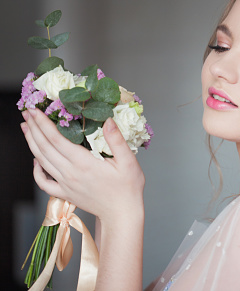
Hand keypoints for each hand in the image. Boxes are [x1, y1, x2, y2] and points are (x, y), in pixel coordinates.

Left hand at [20, 108, 144, 223]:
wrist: (122, 214)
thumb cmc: (128, 187)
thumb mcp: (129, 161)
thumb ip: (117, 140)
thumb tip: (108, 120)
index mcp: (84, 163)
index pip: (56, 139)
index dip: (43, 124)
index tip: (34, 110)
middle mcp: (70, 173)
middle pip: (44, 148)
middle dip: (33, 129)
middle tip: (26, 113)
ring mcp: (65, 184)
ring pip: (41, 161)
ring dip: (31, 143)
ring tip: (26, 129)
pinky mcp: (65, 194)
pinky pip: (44, 182)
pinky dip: (35, 170)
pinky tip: (36, 161)